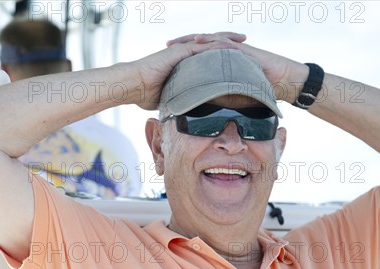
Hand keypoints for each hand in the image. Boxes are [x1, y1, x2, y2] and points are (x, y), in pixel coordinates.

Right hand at [129, 32, 245, 109]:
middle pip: (211, 46)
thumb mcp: (167, 99)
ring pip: (209, 42)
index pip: (206, 57)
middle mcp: (183, 54)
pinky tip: (231, 46)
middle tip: (246, 45)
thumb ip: (177, 102)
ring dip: (227, 41)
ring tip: (243, 41)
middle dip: (229, 45)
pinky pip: (202, 46)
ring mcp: (182, 51)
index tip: (236, 59)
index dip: (222, 57)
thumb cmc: (144, 94)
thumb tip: (182, 116)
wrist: (132, 85)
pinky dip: (217, 46)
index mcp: (182, 63)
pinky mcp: (180, 51)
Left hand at [167, 32, 307, 102]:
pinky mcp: (243, 50)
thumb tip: (200, 108)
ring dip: (192, 39)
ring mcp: (235, 49)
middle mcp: (226, 52)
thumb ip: (219, 97)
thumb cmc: (261, 89)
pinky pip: (224, 43)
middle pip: (201, 44)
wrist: (284, 81)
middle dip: (183, 44)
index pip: (199, 55)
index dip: (183, 56)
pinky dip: (211, 42)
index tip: (166, 59)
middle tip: (166, 46)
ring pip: (210, 40)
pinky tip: (198, 42)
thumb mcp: (235, 95)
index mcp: (222, 61)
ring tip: (178, 42)